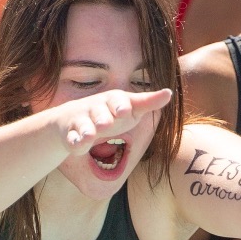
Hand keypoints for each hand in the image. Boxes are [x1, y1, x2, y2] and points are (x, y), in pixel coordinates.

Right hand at [52, 87, 172, 153]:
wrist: (74, 119)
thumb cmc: (109, 113)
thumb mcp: (130, 108)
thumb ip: (148, 102)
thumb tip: (170, 93)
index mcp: (111, 101)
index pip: (116, 100)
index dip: (120, 105)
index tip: (125, 111)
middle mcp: (95, 109)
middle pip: (98, 112)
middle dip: (102, 118)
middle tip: (105, 124)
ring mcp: (81, 122)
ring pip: (83, 125)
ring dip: (86, 130)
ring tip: (90, 136)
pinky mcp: (70, 135)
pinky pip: (71, 139)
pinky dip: (74, 142)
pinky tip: (77, 146)